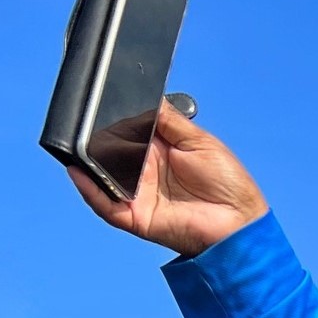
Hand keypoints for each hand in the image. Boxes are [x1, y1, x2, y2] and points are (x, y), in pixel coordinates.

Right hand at [69, 99, 269, 257]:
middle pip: (110, 153)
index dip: (114, 120)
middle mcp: (144, 173)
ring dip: (88, 161)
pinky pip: (105, 205)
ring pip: (102, 177)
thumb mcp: (198, 140)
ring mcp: (138, 195)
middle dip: (96, 138)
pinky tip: (79, 171)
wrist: (240, 220)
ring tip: (77, 142)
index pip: (127, 133)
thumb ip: (170, 120)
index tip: (101, 102)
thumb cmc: (228, 182)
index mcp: (159, 152)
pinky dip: (89, 190)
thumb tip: (148, 97)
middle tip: (87, 121)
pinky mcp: (136, 217)